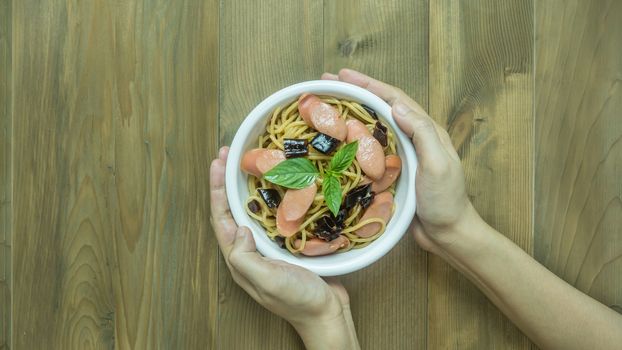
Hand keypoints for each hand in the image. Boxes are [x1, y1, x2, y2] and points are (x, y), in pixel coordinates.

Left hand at [210, 146, 358, 348]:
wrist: (327, 313)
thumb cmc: (297, 300)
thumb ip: (245, 257)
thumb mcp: (267, 280)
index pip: (221, 217)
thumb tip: (238, 227)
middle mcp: (250, 250)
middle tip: (228, 154)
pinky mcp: (287, 244)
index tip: (218, 163)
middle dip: (227, 182)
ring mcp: (268, 247)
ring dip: (247, 186)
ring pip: (252, 210)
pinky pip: (274, 215)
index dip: (217, 189)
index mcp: (240, 258)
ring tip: (249, 163)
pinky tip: (279, 185)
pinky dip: (272, 197)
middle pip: (232, 210)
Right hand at [322, 69, 478, 254]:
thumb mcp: (438, 165)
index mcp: (426, 130)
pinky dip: (353, 135)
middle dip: (355, 91)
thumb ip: (422, 133)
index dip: (368, 85)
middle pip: (381, 106)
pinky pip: (369, 146)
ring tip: (327, 102)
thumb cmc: (445, 201)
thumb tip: (396, 106)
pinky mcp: (391, 170)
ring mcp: (401, 153)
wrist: (447, 234)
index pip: (394, 99)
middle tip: (328, 82)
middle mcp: (413, 137)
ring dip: (351, 110)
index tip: (343, 75)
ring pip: (373, 124)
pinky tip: (338, 136)